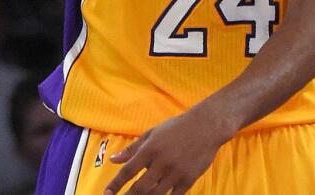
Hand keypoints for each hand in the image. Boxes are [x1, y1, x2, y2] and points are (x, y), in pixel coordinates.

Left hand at [104, 105, 232, 194]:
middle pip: (139, 188)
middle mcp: (161, 163)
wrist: (207, 126)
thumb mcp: (152, 133)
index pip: (128, 171)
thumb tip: (113, 160)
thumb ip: (133, 149)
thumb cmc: (177, 127)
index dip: (115, 184)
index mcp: (150, 149)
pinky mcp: (188, 179)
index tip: (107, 194)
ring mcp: (175, 173)